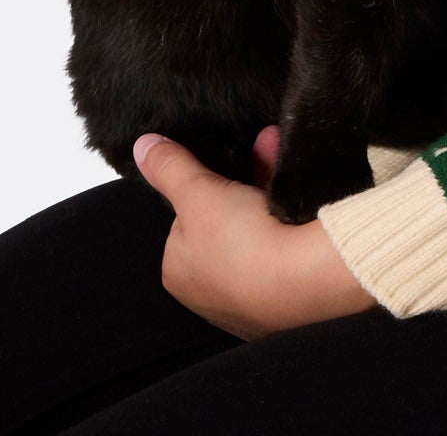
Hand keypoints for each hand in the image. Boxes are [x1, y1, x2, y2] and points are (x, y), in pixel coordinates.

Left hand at [132, 129, 379, 339]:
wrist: (305, 280)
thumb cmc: (240, 242)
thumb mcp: (197, 192)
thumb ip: (170, 167)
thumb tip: (141, 146)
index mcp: (178, 274)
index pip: (187, 220)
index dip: (207, 189)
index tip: (225, 169)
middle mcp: (210, 295)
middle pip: (226, 222)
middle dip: (245, 184)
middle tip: (263, 150)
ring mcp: (251, 300)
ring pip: (259, 228)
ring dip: (270, 187)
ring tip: (281, 154)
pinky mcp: (288, 298)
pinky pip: (287, 244)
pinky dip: (292, 213)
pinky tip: (301, 192)